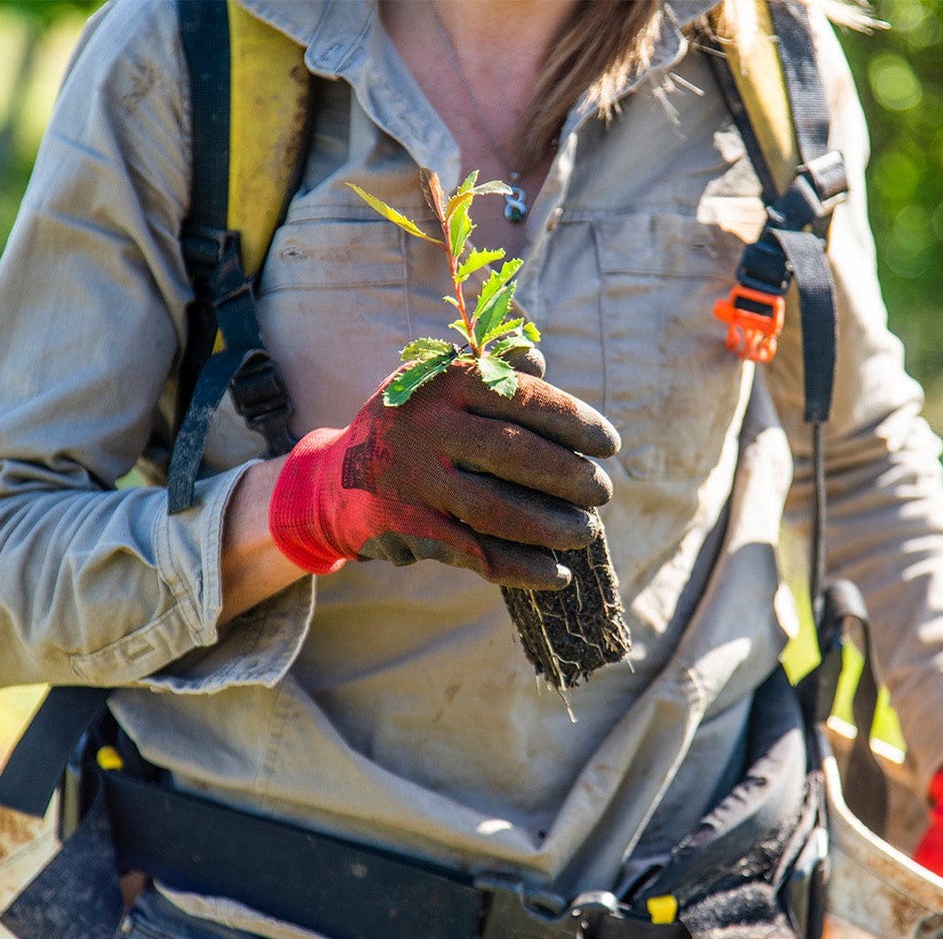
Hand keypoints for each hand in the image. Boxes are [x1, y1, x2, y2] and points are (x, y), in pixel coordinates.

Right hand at [268, 357, 619, 588]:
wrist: (333, 482)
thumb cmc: (410, 426)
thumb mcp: (437, 385)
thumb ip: (489, 369)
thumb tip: (537, 360)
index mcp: (442, 381)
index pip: (522, 396)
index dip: (574, 421)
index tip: (609, 445)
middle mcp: (424, 426)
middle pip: (514, 454)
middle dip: (571, 477)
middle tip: (603, 493)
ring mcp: (412, 479)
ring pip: (497, 510)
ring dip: (552, 527)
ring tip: (587, 533)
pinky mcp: (405, 528)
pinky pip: (475, 553)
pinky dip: (521, 568)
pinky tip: (556, 576)